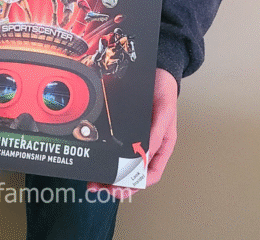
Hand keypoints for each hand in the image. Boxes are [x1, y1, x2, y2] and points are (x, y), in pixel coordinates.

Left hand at [86, 67, 177, 199]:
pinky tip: (95, 158)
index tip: (122, 188)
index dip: (137, 184)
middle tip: (102, 188)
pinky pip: (113, 144)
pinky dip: (104, 154)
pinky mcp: (122, 126)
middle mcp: (147, 144)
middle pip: (133, 172)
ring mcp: (134, 136)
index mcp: (161, 146)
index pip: (151, 173)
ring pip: (121, 162)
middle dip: (117, 184)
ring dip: (108, 173)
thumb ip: (156, 134)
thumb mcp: (165, 113)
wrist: (156, 71)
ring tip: (95, 181)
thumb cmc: (165, 92)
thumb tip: (145, 156)